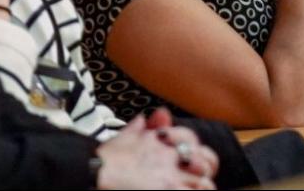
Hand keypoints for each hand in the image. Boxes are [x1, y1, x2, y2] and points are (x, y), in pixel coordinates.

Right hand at [96, 112, 215, 189]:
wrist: (96, 170)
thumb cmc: (105, 157)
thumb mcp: (123, 136)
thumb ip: (137, 127)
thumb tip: (143, 119)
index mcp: (159, 139)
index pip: (191, 139)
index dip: (196, 149)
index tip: (191, 160)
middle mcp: (169, 154)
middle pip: (206, 159)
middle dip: (207, 168)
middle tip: (200, 179)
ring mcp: (171, 174)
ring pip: (205, 183)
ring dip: (202, 187)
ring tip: (192, 190)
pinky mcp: (169, 189)